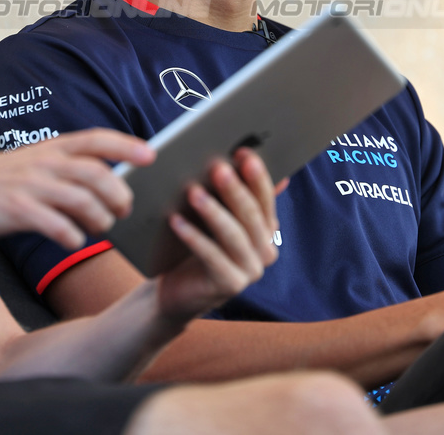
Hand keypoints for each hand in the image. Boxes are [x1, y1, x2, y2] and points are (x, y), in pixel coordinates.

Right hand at [0, 128, 153, 248]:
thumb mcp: (33, 163)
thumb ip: (65, 167)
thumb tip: (106, 180)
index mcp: (50, 148)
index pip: (96, 139)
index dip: (126, 145)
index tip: (151, 154)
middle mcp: (44, 162)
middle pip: (97, 173)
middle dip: (119, 193)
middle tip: (125, 208)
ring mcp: (30, 185)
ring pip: (82, 200)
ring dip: (100, 218)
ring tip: (102, 228)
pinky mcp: (17, 209)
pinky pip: (56, 225)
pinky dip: (72, 236)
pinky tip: (75, 241)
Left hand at [154, 148, 279, 320]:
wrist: (177, 290)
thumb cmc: (196, 245)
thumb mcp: (214, 217)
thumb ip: (230, 193)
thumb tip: (243, 156)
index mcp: (267, 229)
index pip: (265, 198)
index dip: (256, 176)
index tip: (242, 153)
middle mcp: (265, 250)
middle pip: (251, 216)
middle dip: (235, 190)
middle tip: (218, 168)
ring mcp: (250, 271)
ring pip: (234, 235)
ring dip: (213, 212)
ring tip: (193, 192)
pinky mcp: (230, 285)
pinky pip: (212, 257)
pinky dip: (193, 237)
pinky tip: (176, 221)